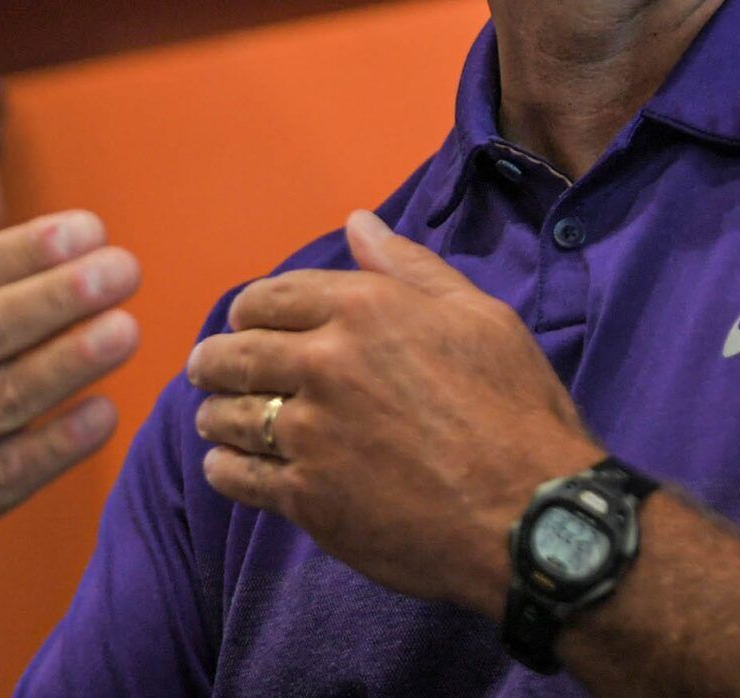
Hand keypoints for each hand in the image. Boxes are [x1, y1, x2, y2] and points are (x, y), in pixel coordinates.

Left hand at [187, 211, 597, 614]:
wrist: (530, 515)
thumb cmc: (516, 408)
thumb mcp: (479, 316)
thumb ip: (410, 267)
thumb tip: (356, 223)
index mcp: (365, 309)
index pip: (272, 297)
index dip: (249, 310)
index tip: (245, 323)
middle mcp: (325, 363)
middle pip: (237, 353)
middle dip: (215, 359)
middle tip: (209, 369)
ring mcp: (310, 435)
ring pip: (228, 415)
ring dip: (213, 412)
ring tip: (214, 417)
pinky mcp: (307, 498)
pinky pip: (239, 477)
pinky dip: (223, 468)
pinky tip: (226, 465)